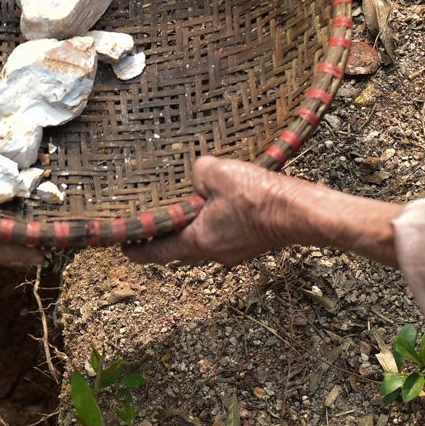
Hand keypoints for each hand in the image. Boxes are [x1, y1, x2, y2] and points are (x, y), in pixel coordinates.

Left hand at [124, 156, 301, 266]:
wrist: (299, 213)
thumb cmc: (258, 197)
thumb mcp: (217, 172)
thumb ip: (197, 172)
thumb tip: (198, 175)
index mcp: (197, 241)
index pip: (157, 253)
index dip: (137, 251)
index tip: (124, 248)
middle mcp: (213, 253)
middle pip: (179, 253)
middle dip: (164, 243)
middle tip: (153, 229)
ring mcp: (234, 252)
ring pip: (203, 246)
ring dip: (193, 233)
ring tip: (188, 212)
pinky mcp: (250, 245)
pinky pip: (224, 239)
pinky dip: (216, 228)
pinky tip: (222, 208)